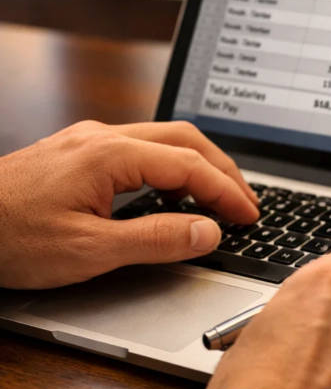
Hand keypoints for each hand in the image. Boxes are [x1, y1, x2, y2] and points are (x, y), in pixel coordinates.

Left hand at [0, 120, 258, 289]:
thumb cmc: (5, 238)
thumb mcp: (88, 250)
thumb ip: (156, 239)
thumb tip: (208, 232)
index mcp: (109, 154)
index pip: (189, 165)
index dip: (226, 192)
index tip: (249, 216)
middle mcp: (101, 138)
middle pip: (185, 140)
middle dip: (223, 170)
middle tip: (245, 204)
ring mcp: (87, 142)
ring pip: (164, 139)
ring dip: (199, 166)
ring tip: (218, 198)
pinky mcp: (75, 154)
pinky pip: (140, 148)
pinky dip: (171, 168)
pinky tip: (171, 194)